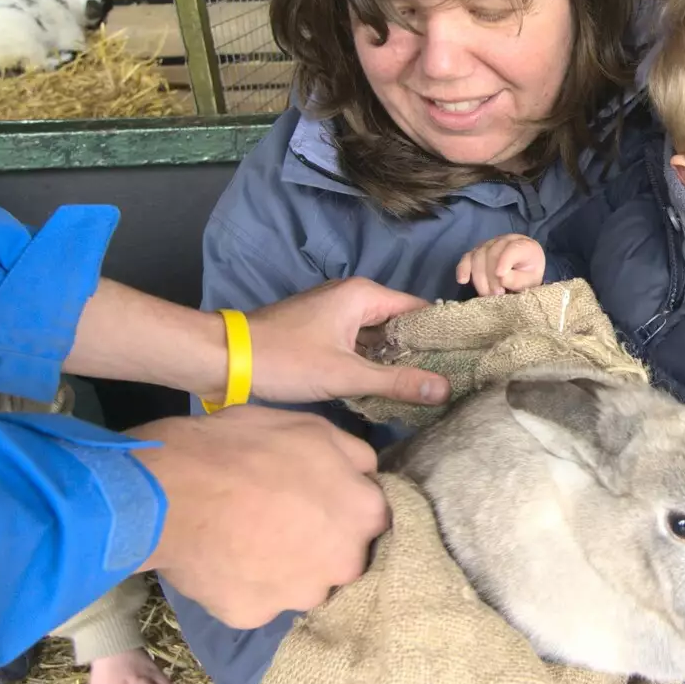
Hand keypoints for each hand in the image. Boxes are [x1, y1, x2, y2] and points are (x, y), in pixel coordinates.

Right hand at [132, 407, 388, 627]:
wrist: (168, 490)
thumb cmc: (244, 447)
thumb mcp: (311, 427)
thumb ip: (354, 456)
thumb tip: (368, 474)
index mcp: (364, 515)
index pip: (373, 519)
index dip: (344, 506)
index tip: (319, 498)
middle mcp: (342, 564)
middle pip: (341, 558)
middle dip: (319, 542)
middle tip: (280, 518)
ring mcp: (297, 596)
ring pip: (301, 584)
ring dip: (284, 568)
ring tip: (246, 538)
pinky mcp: (253, 616)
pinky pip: (257, 600)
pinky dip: (244, 584)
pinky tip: (223, 558)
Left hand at [244, 278, 448, 404]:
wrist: (224, 359)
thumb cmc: (285, 360)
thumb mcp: (345, 375)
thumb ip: (397, 382)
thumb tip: (445, 389)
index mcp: (363, 295)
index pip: (417, 310)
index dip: (440, 334)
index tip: (461, 359)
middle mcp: (351, 296)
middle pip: (398, 323)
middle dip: (418, 351)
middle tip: (447, 379)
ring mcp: (334, 313)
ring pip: (377, 336)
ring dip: (393, 359)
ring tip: (423, 387)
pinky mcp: (320, 330)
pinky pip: (357, 343)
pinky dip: (370, 361)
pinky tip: (384, 386)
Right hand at [455, 234, 545, 295]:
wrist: (524, 272)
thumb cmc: (528, 276)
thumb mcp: (531, 281)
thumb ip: (519, 280)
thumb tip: (501, 278)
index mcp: (525, 246)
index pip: (512, 249)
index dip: (504, 261)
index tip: (501, 276)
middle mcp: (506, 240)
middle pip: (491, 253)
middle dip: (491, 276)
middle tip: (497, 294)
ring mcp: (490, 244)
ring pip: (478, 256)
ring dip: (479, 278)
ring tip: (487, 295)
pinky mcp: (477, 252)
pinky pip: (467, 258)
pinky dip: (463, 269)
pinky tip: (462, 281)